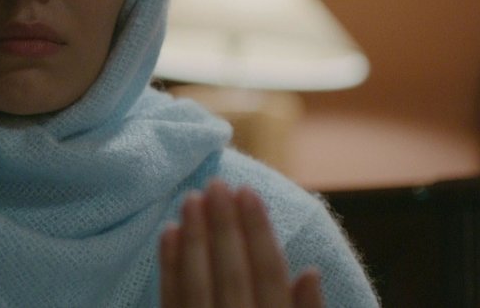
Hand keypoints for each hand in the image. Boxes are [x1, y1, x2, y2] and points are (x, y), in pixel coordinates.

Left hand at [159, 180, 322, 307]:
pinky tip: (168, 231)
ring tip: (191, 198)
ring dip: (194, 238)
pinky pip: (170, 301)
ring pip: (198, 284)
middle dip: (224, 226)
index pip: (269, 273)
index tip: (247, 191)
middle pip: (232, 273)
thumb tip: (312, 271)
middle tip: (216, 184)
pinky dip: (168, 267)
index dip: (258, 231)